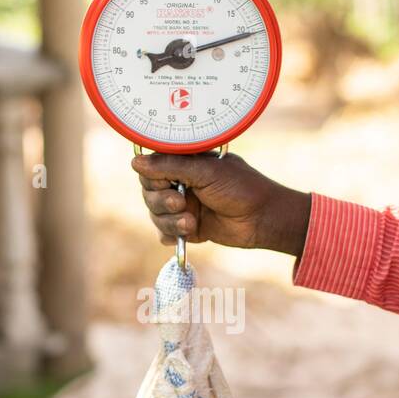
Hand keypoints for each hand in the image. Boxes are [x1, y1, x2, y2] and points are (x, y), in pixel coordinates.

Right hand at [131, 151, 311, 256]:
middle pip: (149, 193)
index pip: (151, 167)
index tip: (166, 183)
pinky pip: (165, 233)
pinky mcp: (188, 227)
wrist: (262, 219)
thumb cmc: (241, 188)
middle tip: (181, 203)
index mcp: (185, 163)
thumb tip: (136, 162)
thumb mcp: (206, 171)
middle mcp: (181, 183)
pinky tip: (190, 231)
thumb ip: (170, 166)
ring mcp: (183, 206)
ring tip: (192, 222)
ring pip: (155, 214)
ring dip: (170, 221)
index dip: (153, 177)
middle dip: (161, 202)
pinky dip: (173, 235)